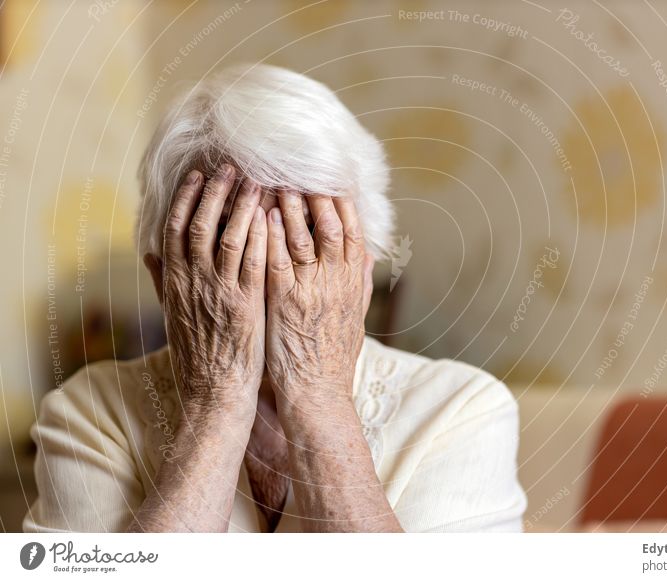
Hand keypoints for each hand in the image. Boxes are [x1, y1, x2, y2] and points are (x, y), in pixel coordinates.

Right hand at [160, 164, 267, 423]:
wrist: (213, 393)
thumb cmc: (196, 355)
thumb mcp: (171, 315)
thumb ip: (162, 281)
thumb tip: (149, 253)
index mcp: (174, 282)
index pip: (175, 228)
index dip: (186, 197)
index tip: (197, 173)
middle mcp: (192, 281)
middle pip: (200, 224)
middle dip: (214, 190)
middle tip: (229, 164)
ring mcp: (218, 292)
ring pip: (227, 236)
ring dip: (240, 204)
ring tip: (254, 179)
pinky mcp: (245, 304)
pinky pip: (251, 261)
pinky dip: (259, 234)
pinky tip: (270, 214)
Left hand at [264, 191, 372, 412]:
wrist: (318, 394)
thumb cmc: (333, 357)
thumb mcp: (356, 317)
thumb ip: (361, 283)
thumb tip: (368, 254)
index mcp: (353, 282)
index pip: (352, 231)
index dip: (342, 202)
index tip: (331, 178)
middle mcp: (336, 281)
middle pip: (330, 225)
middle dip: (317, 193)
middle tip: (302, 166)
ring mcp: (311, 290)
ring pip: (303, 237)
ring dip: (292, 206)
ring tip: (279, 179)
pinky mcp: (285, 302)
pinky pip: (278, 261)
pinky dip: (273, 236)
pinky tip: (264, 214)